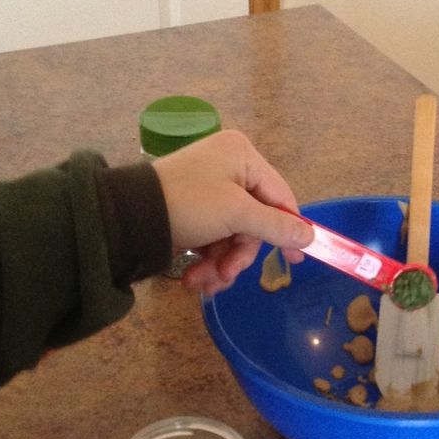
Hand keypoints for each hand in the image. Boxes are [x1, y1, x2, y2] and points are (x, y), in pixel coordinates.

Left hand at [151, 130, 311, 295]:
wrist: (127, 216)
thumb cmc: (189, 204)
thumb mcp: (237, 213)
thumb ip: (276, 226)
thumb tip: (311, 236)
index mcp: (242, 156)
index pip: (280, 196)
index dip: (289, 230)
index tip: (295, 261)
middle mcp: (228, 168)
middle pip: (254, 222)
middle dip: (238, 255)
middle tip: (227, 274)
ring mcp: (209, 192)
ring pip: (232, 236)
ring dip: (221, 264)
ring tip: (205, 282)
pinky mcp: (192, 212)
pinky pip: (213, 239)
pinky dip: (207, 261)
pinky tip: (194, 278)